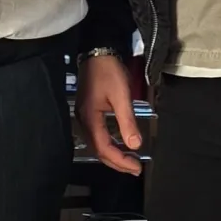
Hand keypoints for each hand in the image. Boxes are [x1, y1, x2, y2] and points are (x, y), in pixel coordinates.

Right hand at [75, 53, 142, 174]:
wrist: (98, 51)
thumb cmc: (108, 71)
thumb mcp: (122, 96)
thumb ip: (128, 122)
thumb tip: (135, 145)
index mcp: (90, 118)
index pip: (104, 148)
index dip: (120, 161)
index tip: (136, 167)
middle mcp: (84, 120)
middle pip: (98, 150)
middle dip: (117, 162)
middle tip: (135, 169)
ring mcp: (84, 116)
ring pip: (97, 143)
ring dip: (113, 154)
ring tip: (129, 161)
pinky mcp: (88, 111)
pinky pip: (97, 134)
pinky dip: (109, 143)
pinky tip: (119, 143)